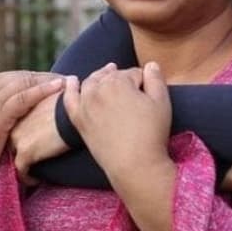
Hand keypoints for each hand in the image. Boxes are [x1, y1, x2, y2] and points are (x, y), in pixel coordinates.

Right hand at [0, 70, 64, 183]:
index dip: (42, 76)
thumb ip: (8, 102)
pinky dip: (42, 90)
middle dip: (49, 77)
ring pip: (25, 83)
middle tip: (71, 78)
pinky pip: (23, 97)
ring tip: (70, 81)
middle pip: (24, 77)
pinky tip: (59, 88)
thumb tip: (33, 95)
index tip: (63, 78)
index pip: (19, 76)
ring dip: (50, 81)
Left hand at [8, 83, 71, 184]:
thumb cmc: (70, 104)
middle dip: (21, 151)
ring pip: (14, 157)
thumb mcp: (55, 101)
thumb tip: (59, 105)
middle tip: (32, 160)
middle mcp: (14, 124)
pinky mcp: (25, 153)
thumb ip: (49, 106)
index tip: (34, 144)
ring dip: (23, 165)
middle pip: (12, 143)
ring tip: (33, 172)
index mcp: (21, 110)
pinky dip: (28, 177)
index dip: (26, 136)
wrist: (73, 112)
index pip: (17, 128)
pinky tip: (37, 180)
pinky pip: (22, 171)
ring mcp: (18, 139)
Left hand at [65, 62, 177, 230]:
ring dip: (101, 78)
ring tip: (109, 79)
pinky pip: (69, 98)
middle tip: (135, 94)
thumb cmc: (151, 133)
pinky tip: (71, 81)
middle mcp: (98, 89)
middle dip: (124, 80)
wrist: (134, 165)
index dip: (145, 83)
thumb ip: (156, 78)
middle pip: (112, 76)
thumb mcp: (162, 101)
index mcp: (119, 81)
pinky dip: (70, 88)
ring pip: (92, 83)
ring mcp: (85, 104)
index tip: (149, 98)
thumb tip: (150, 65)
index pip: (134, 73)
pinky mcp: (78, 120)